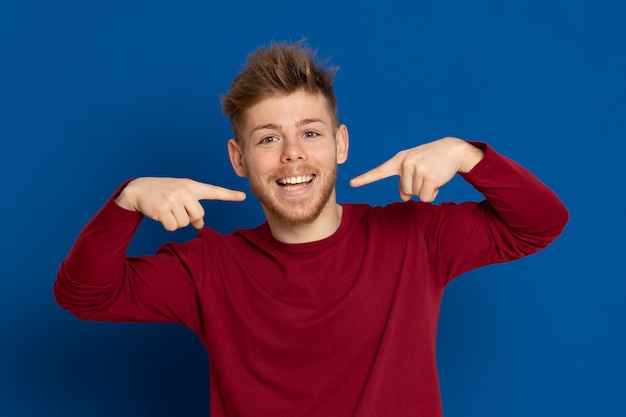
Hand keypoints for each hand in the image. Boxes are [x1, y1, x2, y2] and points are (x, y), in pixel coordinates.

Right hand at [115, 177, 245, 230]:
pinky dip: (166, 225)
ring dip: (175, 221)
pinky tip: (160, 214)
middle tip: (175, 209)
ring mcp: (173, 199)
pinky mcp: (163, 208)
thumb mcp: (179, 198)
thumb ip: (192, 209)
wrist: (137, 189)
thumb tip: (200, 224)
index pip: (213, 191)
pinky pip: (172, 227)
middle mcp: (184, 191)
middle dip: (188, 217)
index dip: (229, 195)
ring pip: (185, 223)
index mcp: (191, 186)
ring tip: (166, 210)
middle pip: (198, 215)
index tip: (243, 196)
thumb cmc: (162, 194)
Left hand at [349, 137, 483, 201]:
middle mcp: (405, 163)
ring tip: (433, 175)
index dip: (365, 178)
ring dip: (426, 190)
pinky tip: (438, 182)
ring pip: (415, 195)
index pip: (379, 171)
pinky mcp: (429, 176)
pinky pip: (426, 197)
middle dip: (416, 188)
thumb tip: (404, 197)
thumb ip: (405, 181)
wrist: (453, 150)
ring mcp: (417, 169)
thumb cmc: (432, 160)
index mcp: (399, 160)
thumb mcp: (415, 167)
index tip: (352, 183)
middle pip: (405, 191)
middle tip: (426, 175)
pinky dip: (433, 194)